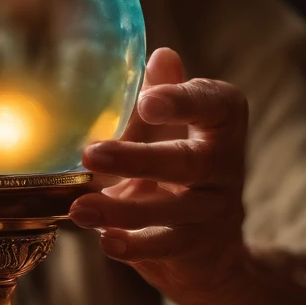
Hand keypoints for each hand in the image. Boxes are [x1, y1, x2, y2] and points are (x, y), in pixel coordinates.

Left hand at [69, 47, 248, 304]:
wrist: (210, 249)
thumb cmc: (178, 169)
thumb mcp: (169, 130)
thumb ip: (160, 98)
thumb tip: (159, 55)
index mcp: (219, 126)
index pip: (217, 105)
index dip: (185, 100)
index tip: (147, 100)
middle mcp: (225, 167)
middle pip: (188, 162)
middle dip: (138, 159)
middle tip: (92, 155)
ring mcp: (212, 211)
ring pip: (173, 211)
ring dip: (123, 209)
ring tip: (80, 207)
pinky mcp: (195, 248)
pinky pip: (164, 248)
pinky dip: (133, 245)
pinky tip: (105, 240)